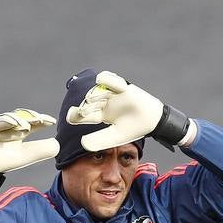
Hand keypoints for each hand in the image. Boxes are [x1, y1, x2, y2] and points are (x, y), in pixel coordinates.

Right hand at [0, 109, 59, 196]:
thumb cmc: (5, 161)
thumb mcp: (27, 156)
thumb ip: (41, 150)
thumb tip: (57, 145)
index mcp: (20, 132)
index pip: (33, 123)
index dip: (42, 120)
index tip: (52, 121)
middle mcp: (11, 127)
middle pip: (22, 117)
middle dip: (32, 117)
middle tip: (41, 120)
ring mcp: (0, 126)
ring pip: (11, 118)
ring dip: (19, 120)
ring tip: (27, 126)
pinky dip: (7, 122)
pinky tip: (14, 123)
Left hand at [68, 71, 190, 151]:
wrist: (151, 121)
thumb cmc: (132, 130)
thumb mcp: (115, 137)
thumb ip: (99, 140)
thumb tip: (81, 142)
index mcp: (99, 115)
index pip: (83, 114)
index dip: (75, 114)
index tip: (71, 115)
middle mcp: (103, 103)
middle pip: (88, 101)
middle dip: (85, 105)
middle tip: (83, 109)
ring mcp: (111, 94)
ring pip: (97, 89)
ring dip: (94, 94)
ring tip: (92, 99)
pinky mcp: (121, 86)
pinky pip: (109, 79)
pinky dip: (106, 79)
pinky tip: (103, 82)